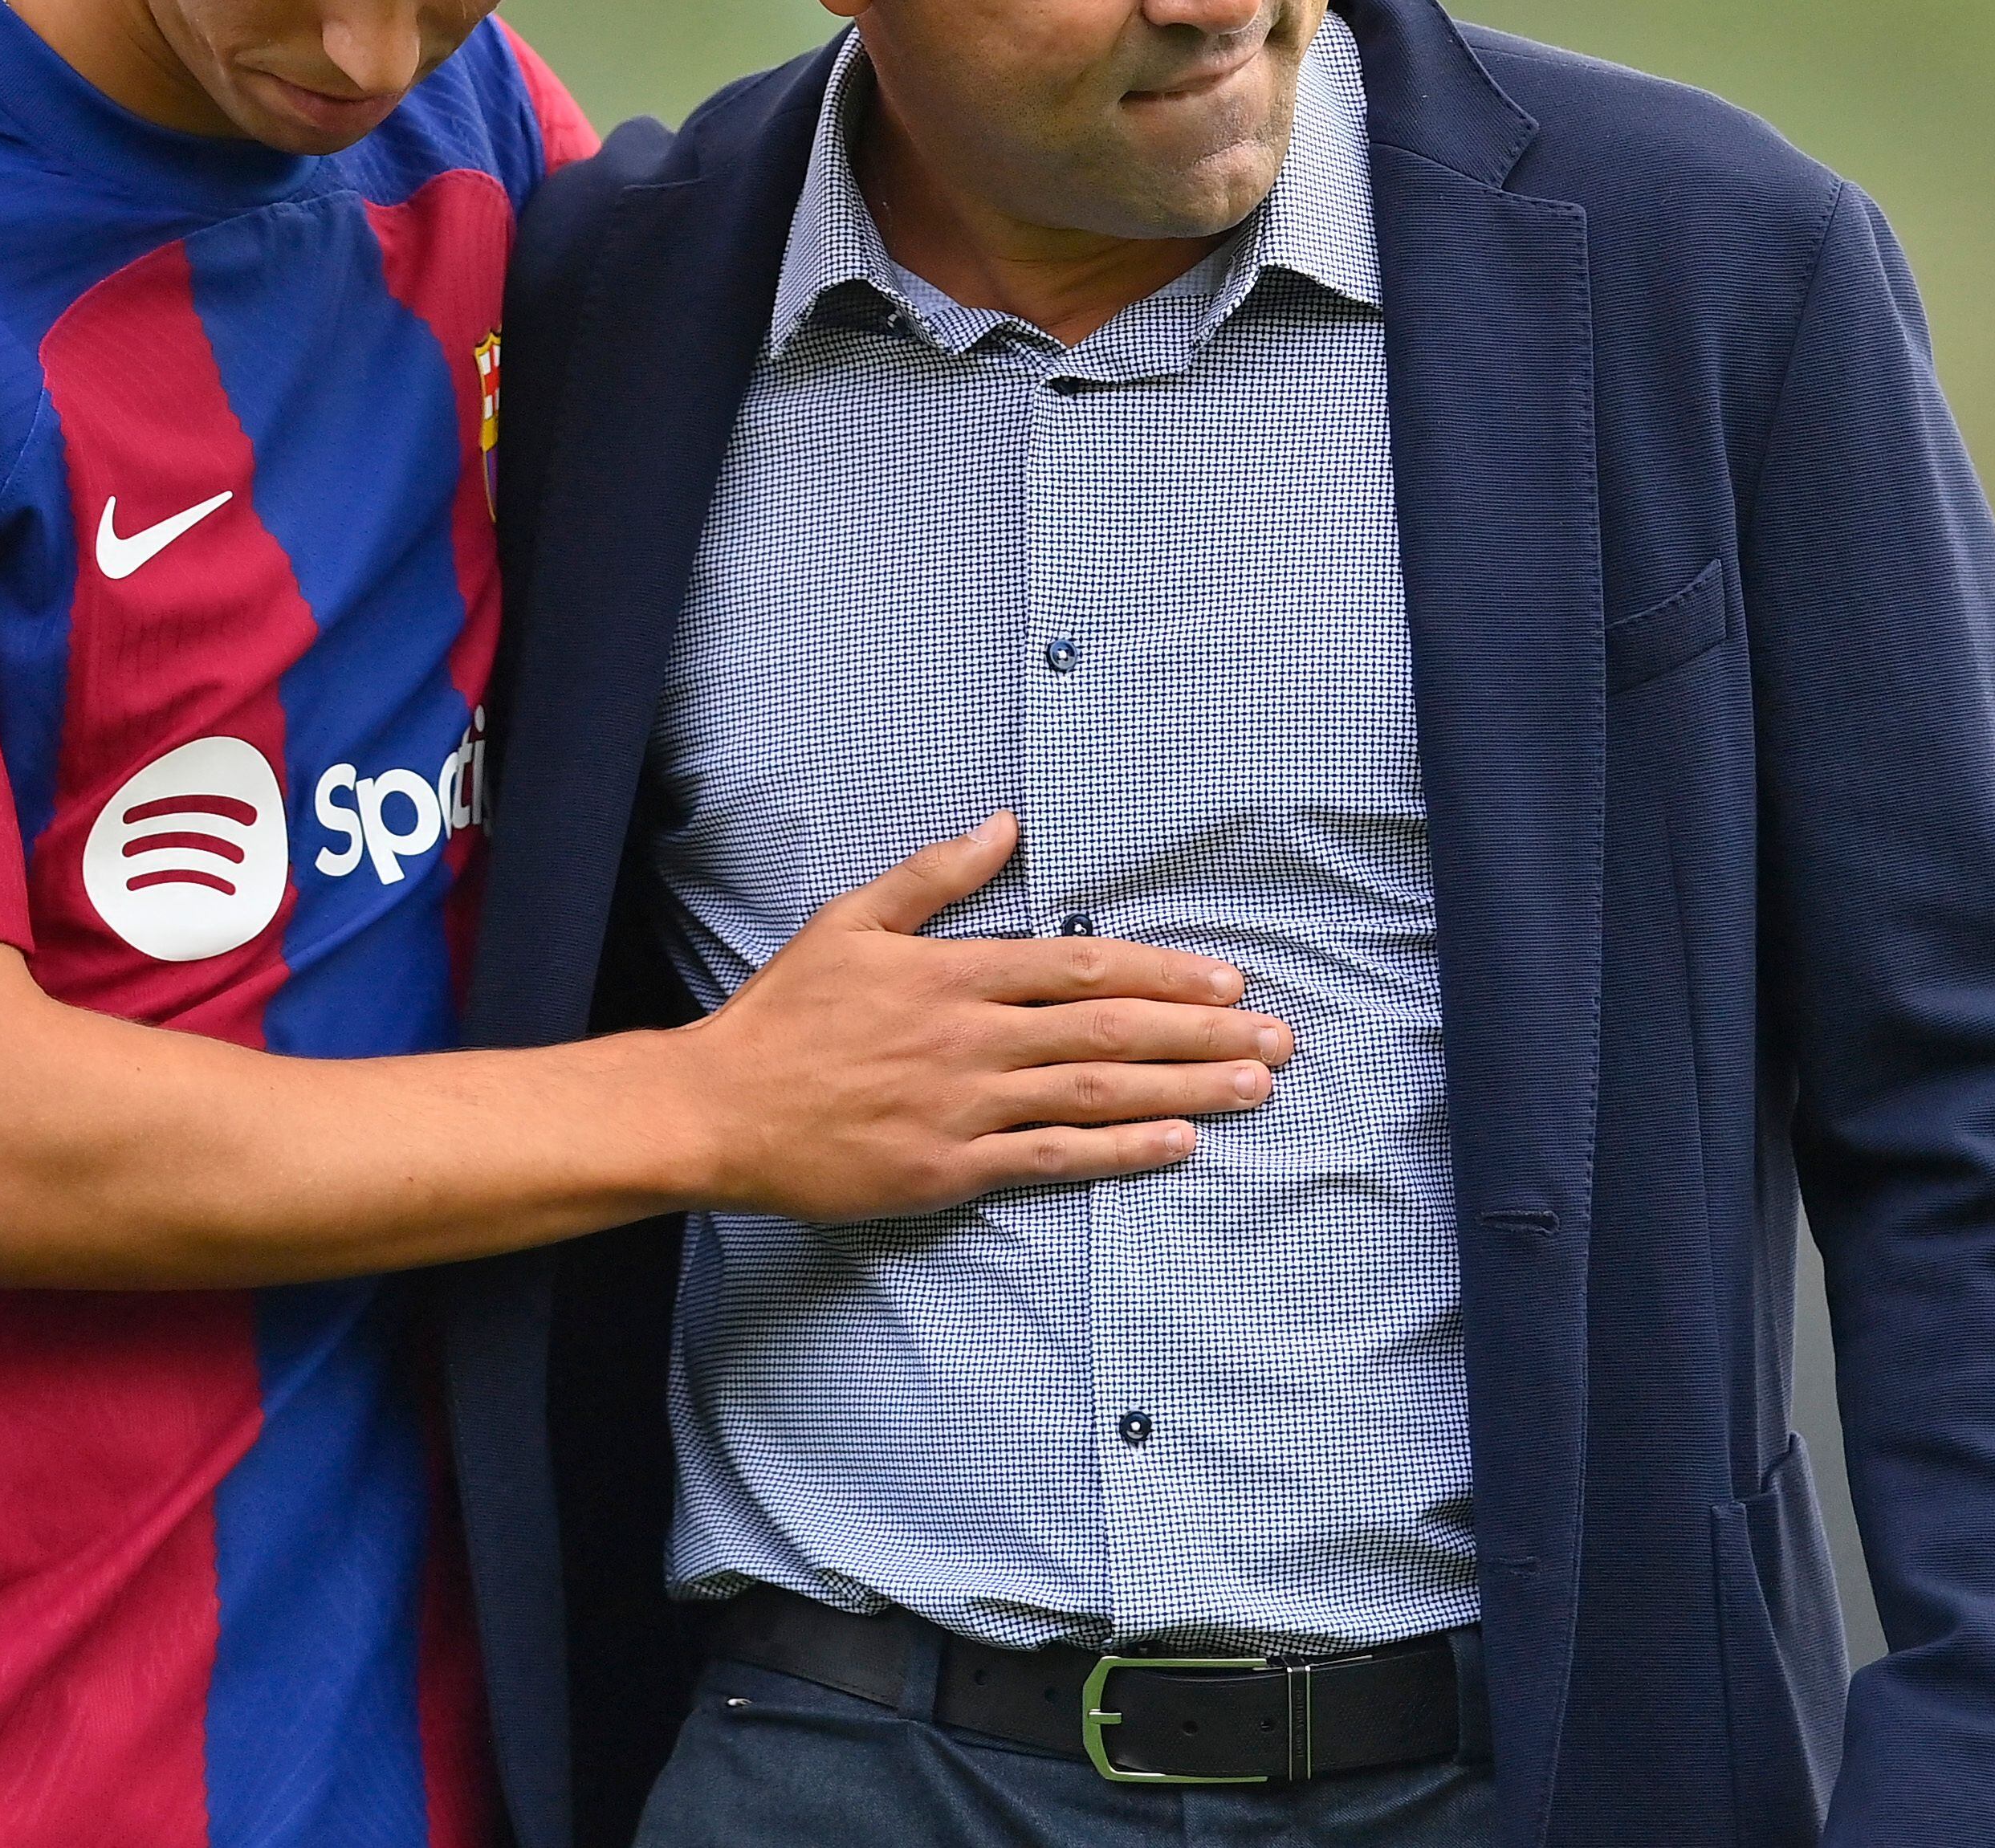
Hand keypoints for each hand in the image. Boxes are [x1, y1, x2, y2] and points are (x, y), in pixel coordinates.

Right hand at [672, 813, 1289, 1219]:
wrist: (716, 1111)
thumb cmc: (782, 1015)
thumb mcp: (850, 922)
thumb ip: (933, 877)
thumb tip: (1004, 825)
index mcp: (953, 973)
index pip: (1081, 966)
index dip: (1162, 972)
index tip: (1228, 982)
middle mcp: (970, 1038)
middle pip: (1108, 1029)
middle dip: (1203, 1032)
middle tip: (1278, 1039)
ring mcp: (964, 1108)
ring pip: (1095, 1092)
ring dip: (1185, 1088)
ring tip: (1254, 1087)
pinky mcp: (949, 1170)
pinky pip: (1051, 1158)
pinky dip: (1120, 1150)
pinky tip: (1177, 1143)